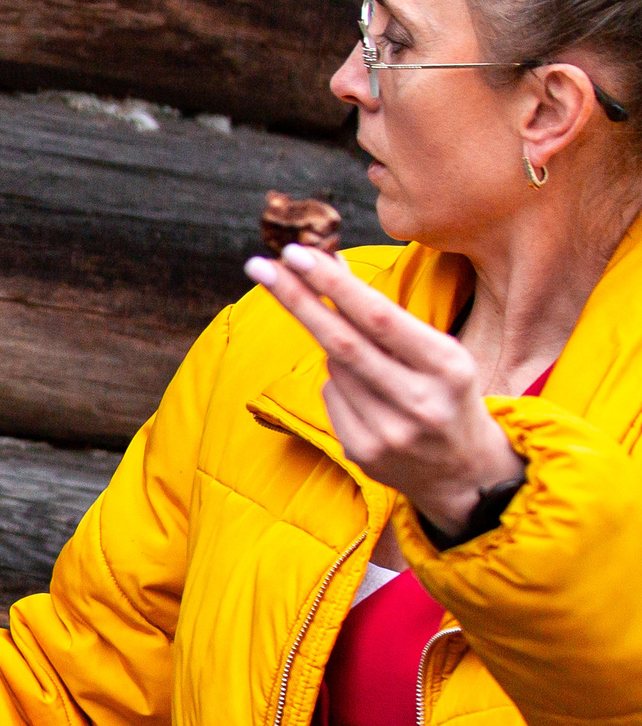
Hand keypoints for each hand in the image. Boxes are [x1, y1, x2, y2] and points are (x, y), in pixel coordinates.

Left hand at [245, 245, 524, 536]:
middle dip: (297, 299)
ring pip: (333, 369)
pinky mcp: (363, 452)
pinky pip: (330, 398)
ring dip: (331, 346)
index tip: (296, 253)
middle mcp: (418, 400)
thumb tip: (328, 265)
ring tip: (360, 351)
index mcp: (447, 365)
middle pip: (341, 342)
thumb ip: (384, 316)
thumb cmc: (447, 394)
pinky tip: (363, 392)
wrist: (466, 472)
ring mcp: (388, 431)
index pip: (378, 317)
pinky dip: (336, 382)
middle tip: (259, 266)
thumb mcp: (437, 351)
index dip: (334, 284)